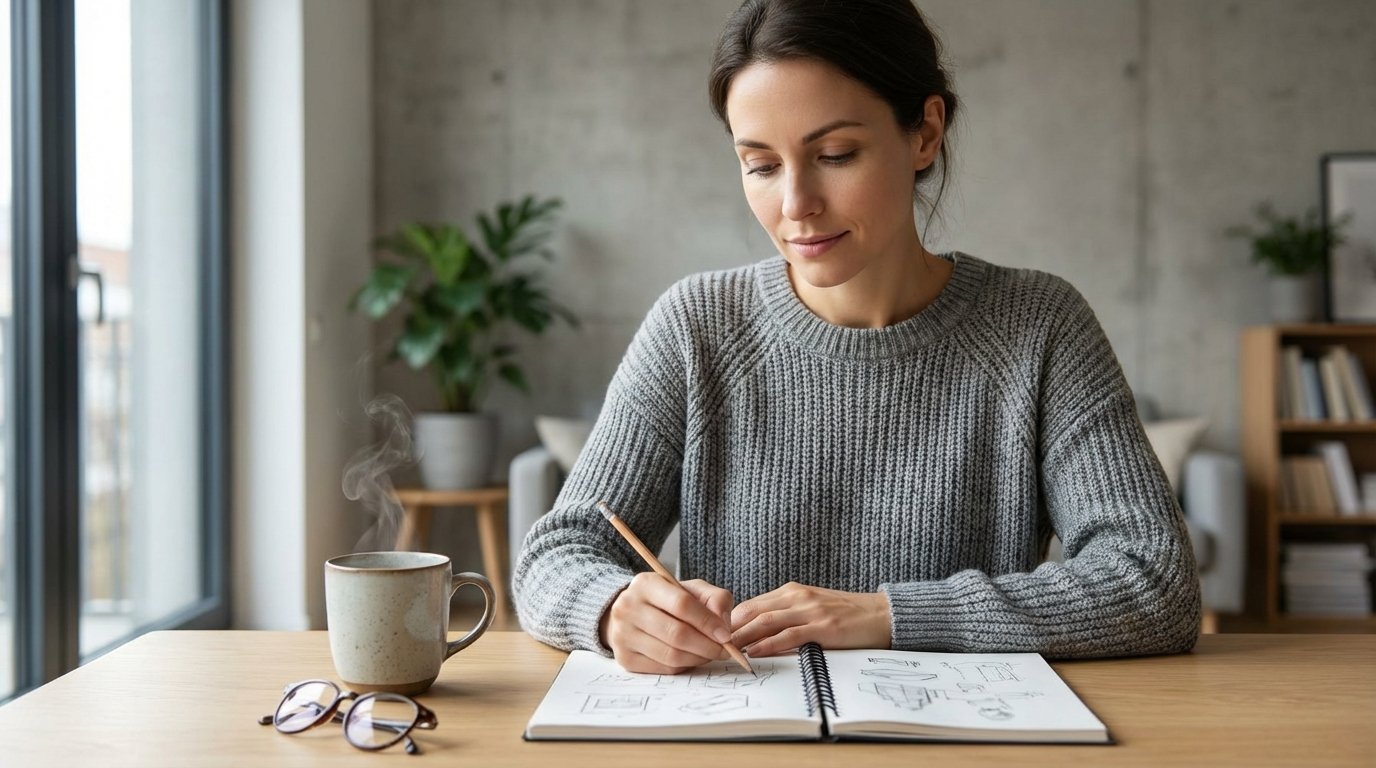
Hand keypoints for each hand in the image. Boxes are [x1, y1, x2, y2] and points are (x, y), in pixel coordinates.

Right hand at [599, 573, 735, 673]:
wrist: (635, 613)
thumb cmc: (669, 601)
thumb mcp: (693, 590)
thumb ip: (715, 599)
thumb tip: (723, 626)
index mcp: (645, 584)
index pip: (682, 604)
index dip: (707, 622)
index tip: (726, 635)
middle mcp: (627, 607)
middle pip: (676, 633)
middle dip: (707, 646)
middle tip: (723, 651)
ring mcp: (622, 634)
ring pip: (671, 655)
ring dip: (698, 658)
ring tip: (709, 654)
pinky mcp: (624, 658)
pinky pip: (663, 668)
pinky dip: (683, 666)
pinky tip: (690, 658)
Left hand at [730, 582, 890, 656]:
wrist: (882, 614)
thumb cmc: (846, 615)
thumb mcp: (811, 608)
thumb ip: (786, 616)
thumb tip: (756, 634)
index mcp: (791, 592)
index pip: (750, 605)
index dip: (729, 621)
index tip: (714, 637)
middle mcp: (797, 597)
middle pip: (752, 611)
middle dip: (729, 629)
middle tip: (711, 647)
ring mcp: (810, 610)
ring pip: (765, 622)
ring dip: (742, 637)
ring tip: (725, 652)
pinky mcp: (823, 626)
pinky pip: (789, 635)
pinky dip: (768, 644)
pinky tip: (754, 653)